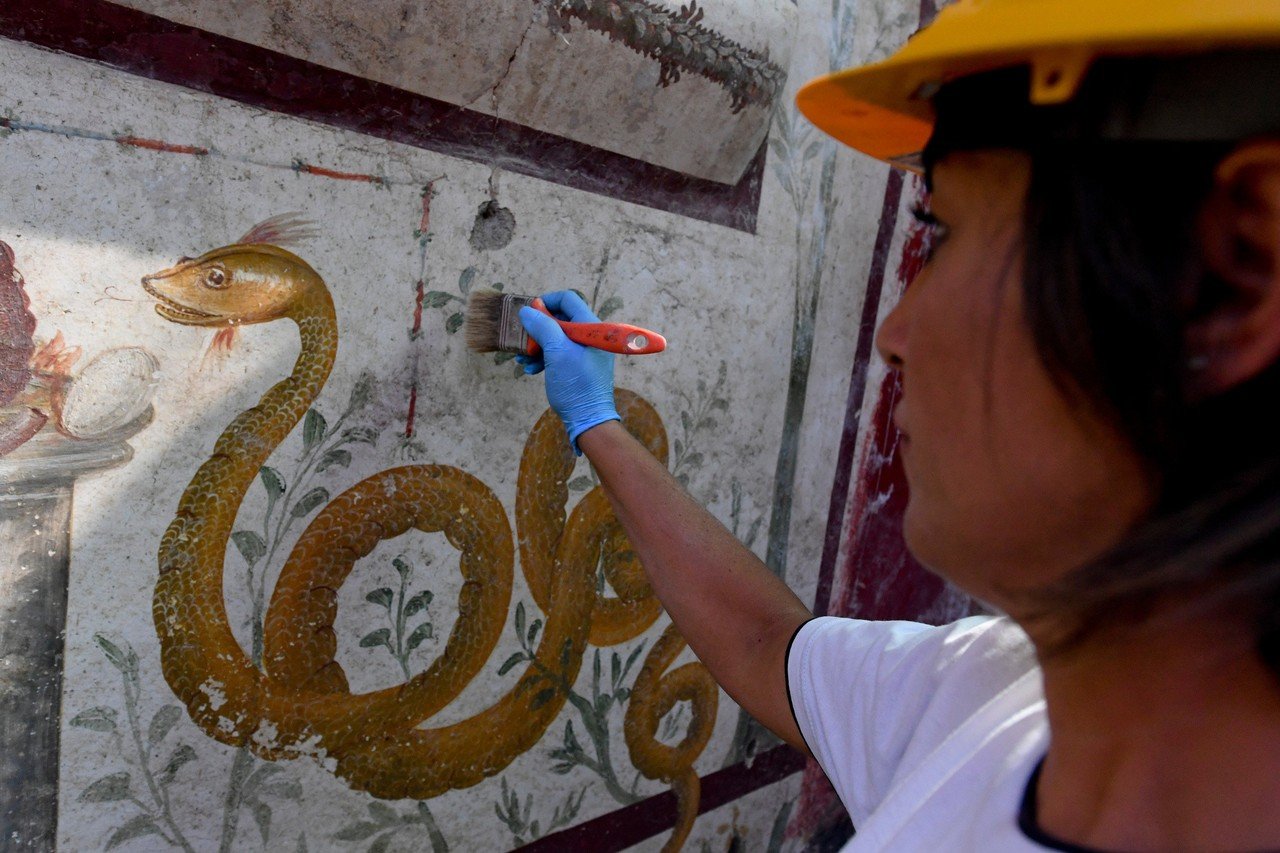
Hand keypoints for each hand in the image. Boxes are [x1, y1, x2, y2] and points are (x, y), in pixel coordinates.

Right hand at [518, 290, 619, 452]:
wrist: (588, 421)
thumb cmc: (576, 386)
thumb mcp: (556, 353)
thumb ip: (543, 327)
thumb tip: (527, 310)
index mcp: (591, 327)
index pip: (568, 299)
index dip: (545, 302)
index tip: (527, 313)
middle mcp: (591, 335)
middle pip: (560, 318)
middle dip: (538, 328)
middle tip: (522, 338)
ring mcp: (586, 351)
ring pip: (556, 337)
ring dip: (537, 344)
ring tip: (523, 358)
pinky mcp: (580, 365)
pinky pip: (559, 352)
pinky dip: (544, 357)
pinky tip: (532, 369)